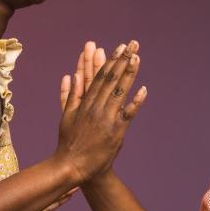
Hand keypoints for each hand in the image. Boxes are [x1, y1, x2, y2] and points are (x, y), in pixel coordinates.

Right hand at [55, 41, 146, 183]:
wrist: (72, 166)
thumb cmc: (69, 142)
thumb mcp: (66, 115)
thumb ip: (70, 94)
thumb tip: (72, 75)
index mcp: (85, 103)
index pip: (100, 76)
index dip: (110, 60)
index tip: (119, 48)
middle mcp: (96, 107)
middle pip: (111, 79)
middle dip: (122, 60)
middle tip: (132, 44)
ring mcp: (106, 119)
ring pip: (119, 92)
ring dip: (129, 74)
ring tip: (137, 58)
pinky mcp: (115, 132)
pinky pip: (127, 114)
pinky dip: (135, 102)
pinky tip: (144, 89)